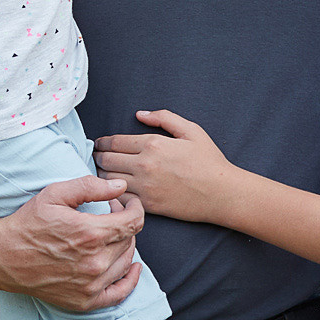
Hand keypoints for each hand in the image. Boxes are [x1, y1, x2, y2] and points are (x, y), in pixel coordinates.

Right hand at [0, 176, 144, 312]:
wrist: (2, 256)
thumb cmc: (27, 223)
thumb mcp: (54, 194)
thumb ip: (90, 187)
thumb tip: (121, 186)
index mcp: (91, 234)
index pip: (134, 222)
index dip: (135, 208)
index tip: (129, 203)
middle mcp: (95, 262)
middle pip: (130, 240)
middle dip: (125, 224)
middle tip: (110, 215)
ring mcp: (91, 285)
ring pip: (126, 262)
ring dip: (124, 246)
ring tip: (110, 235)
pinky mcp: (85, 300)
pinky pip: (120, 293)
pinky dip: (130, 280)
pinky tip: (132, 268)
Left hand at [93, 110, 236, 223]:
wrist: (222, 194)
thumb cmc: (209, 161)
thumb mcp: (191, 131)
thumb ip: (163, 117)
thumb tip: (139, 114)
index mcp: (152, 144)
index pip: (114, 141)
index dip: (102, 142)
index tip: (99, 144)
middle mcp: (144, 165)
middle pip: (105, 159)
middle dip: (98, 157)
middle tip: (97, 157)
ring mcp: (144, 186)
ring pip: (107, 180)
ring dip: (101, 175)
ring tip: (102, 173)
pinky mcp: (147, 205)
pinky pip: (118, 198)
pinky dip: (111, 193)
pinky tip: (113, 190)